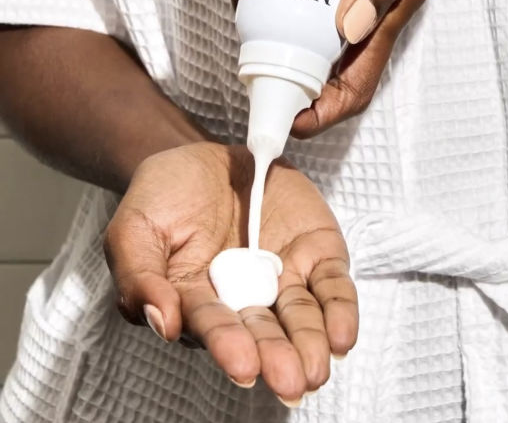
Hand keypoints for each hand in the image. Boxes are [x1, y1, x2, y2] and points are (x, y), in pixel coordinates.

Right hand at [104, 141, 357, 403]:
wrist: (204, 156)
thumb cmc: (164, 195)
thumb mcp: (134, 227)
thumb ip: (139, 275)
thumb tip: (161, 322)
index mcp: (196, 301)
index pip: (213, 326)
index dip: (228, 344)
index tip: (243, 365)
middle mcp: (243, 298)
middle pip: (263, 333)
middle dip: (276, 357)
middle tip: (289, 380)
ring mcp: (282, 276)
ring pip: (301, 317)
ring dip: (311, 343)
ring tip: (316, 366)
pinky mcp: (314, 251)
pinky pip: (332, 284)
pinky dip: (340, 309)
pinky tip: (343, 334)